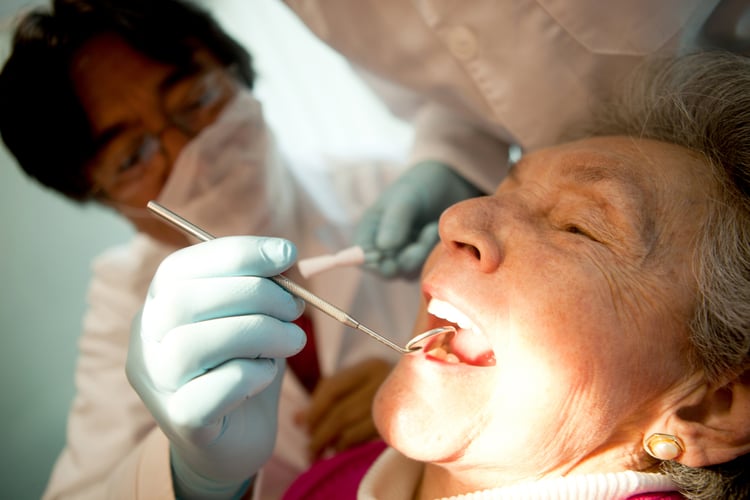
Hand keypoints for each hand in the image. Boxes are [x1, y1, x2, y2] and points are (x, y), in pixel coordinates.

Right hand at [127, 236, 306, 498]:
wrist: (235, 440)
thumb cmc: (243, 367)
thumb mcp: (256, 318)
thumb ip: (265, 288)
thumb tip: (288, 260)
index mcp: (158, 304)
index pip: (181, 267)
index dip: (237, 254)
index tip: (287, 253)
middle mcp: (145, 340)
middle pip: (184, 301)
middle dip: (255, 293)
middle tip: (295, 307)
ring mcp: (156, 383)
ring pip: (195, 343)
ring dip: (260, 332)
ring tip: (292, 340)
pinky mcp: (180, 421)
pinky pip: (215, 388)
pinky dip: (252, 373)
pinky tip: (266, 373)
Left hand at [295, 358, 392, 459]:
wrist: (436, 392)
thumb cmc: (387, 389)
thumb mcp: (361, 383)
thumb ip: (330, 396)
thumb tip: (298, 419)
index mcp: (371, 366)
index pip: (333, 387)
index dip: (314, 409)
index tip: (302, 424)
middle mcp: (385, 382)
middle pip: (341, 412)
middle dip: (319, 433)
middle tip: (309, 448)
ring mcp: (395, 405)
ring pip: (352, 429)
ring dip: (331, 444)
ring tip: (319, 454)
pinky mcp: (401, 425)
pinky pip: (367, 440)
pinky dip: (348, 447)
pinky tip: (340, 451)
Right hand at [354, 160, 482, 278]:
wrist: (449, 184)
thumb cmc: (421, 185)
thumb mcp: (406, 197)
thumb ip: (395, 220)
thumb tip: (383, 248)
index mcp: (369, 231)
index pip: (361, 256)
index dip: (372, 264)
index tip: (391, 262)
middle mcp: (383, 249)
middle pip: (387, 270)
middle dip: (408, 258)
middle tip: (429, 232)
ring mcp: (403, 257)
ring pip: (410, 271)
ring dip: (424, 252)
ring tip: (434, 226)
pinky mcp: (423, 261)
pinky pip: (427, 268)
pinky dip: (434, 254)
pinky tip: (438, 233)